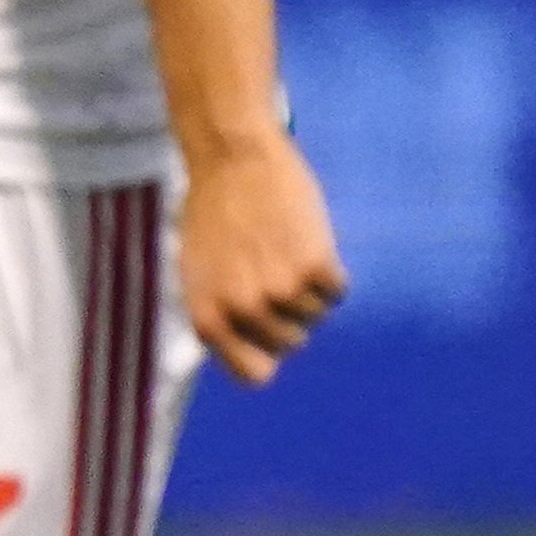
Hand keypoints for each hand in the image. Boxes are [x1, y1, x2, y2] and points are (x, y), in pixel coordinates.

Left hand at [178, 127, 345, 383]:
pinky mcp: (317, 267)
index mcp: (209, 318)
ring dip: (308, 288)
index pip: (253, 375)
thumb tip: (258, 363)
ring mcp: (282, 292)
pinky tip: (304, 239)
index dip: (266, 357)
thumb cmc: (213, 213)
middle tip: (271, 269)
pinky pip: (337, 290)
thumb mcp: (198, 272)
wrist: (233, 159)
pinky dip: (329, 270)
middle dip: (288, 313)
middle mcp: (244, 312)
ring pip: (316, 315)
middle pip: (292, 343)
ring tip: (282, 248)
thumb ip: (222, 316)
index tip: (269, 337)